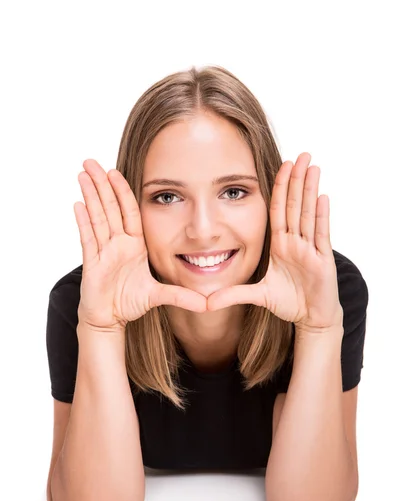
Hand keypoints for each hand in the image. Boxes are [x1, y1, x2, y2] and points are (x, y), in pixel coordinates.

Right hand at [74, 159, 206, 330]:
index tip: (116, 171)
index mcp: (133, 245)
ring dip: (90, 195)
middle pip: (109, 207)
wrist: (109, 319)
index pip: (129, 212)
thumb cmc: (129, 303)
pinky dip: (83, 222)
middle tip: (92, 161)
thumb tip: (208, 304)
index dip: (123, 191)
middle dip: (101, 184)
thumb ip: (181, 296)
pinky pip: (88, 239)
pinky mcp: (92, 264)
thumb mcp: (159, 296)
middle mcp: (117, 245)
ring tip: (83, 174)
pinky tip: (78, 204)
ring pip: (96, 218)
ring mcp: (103, 252)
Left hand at [206, 152, 343, 331]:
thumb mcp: (258, 295)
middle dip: (297, 179)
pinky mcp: (322, 260)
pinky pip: (320, 235)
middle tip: (300, 154)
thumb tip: (206, 302)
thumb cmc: (289, 302)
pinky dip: (321, 216)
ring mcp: (310, 250)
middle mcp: (296, 242)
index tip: (282, 165)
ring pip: (308, 214)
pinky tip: (322, 197)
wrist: (311, 318)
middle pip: (294, 205)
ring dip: (309, 189)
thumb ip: (234, 294)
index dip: (280, 188)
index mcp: (281, 245)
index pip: (278, 210)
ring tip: (312, 166)